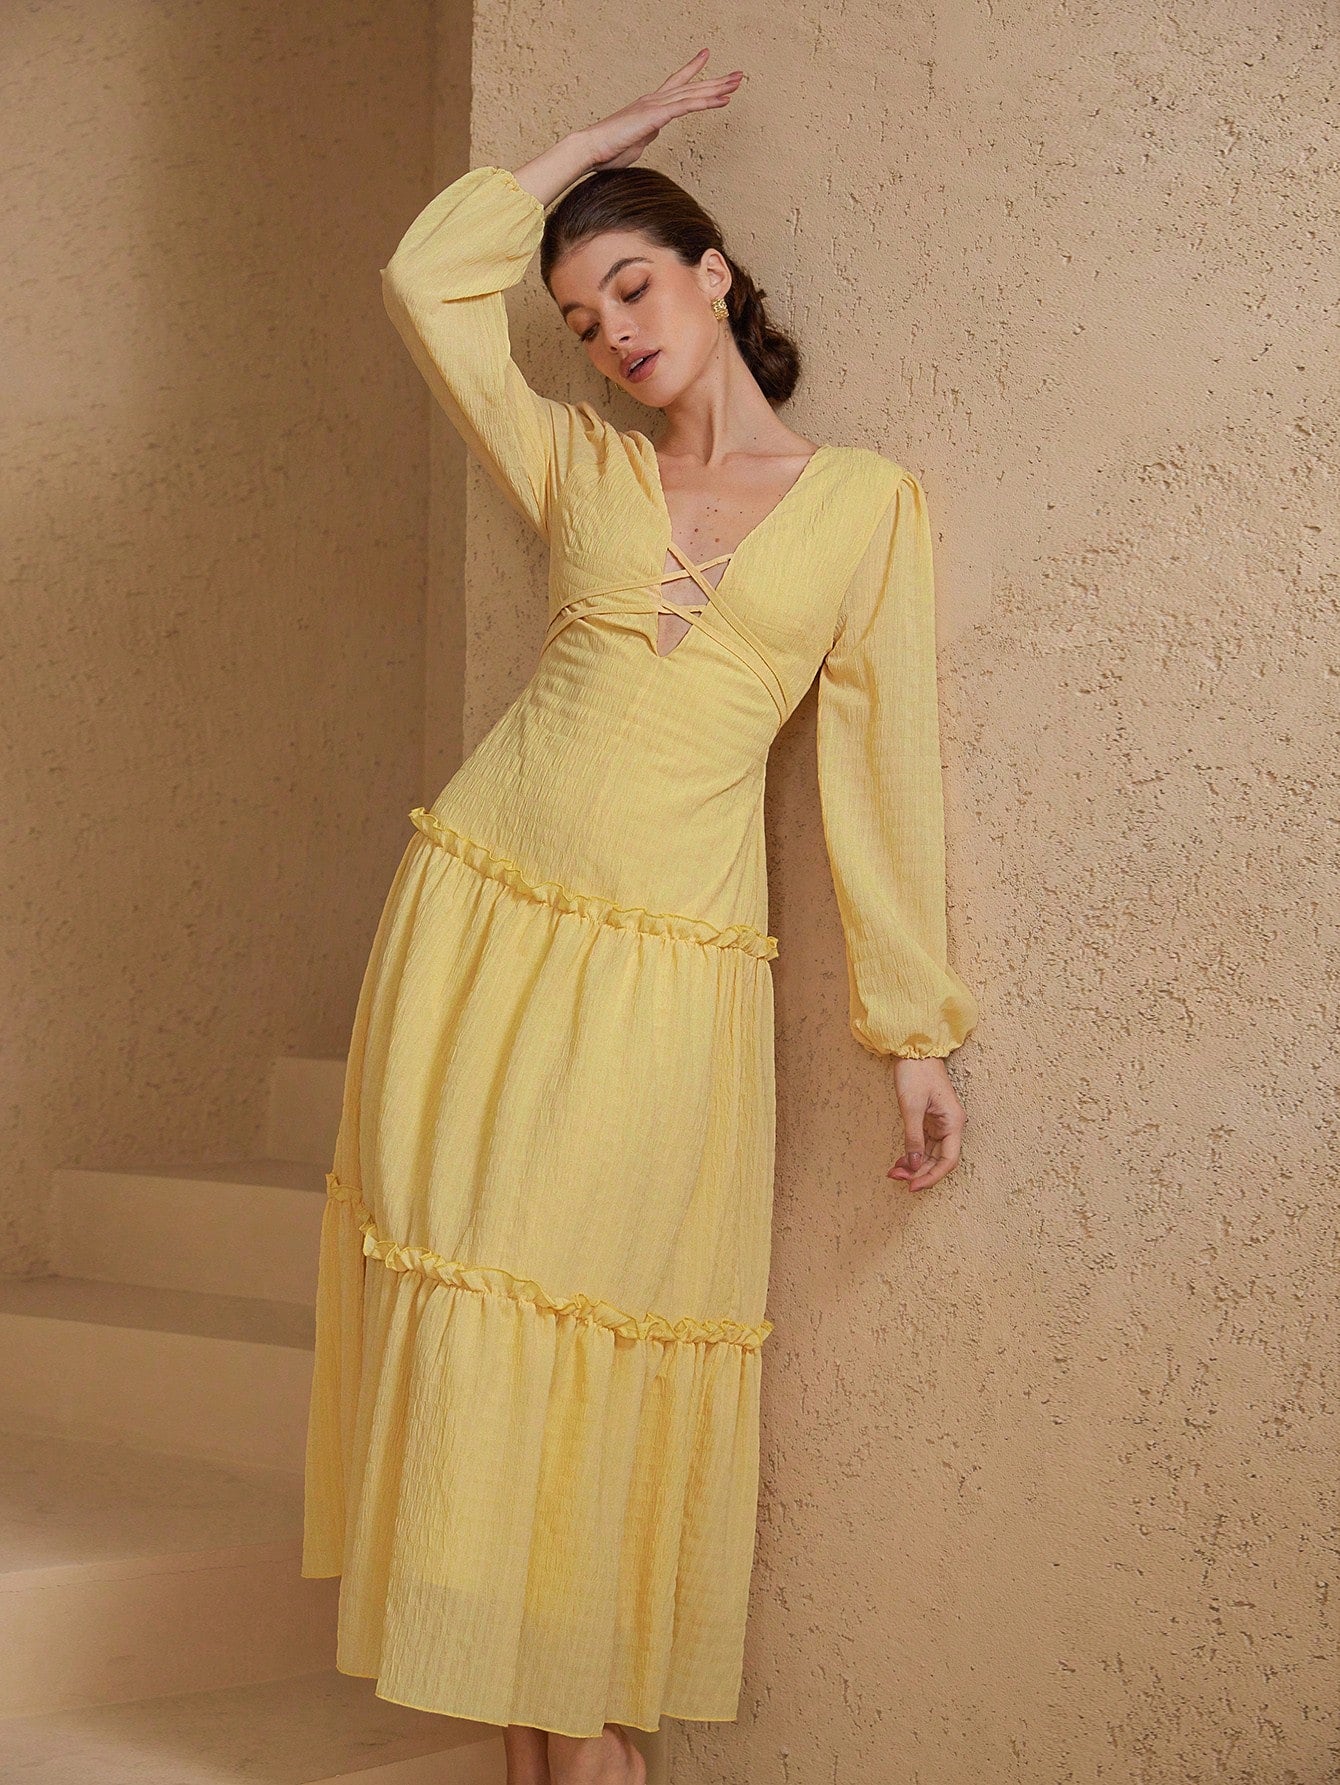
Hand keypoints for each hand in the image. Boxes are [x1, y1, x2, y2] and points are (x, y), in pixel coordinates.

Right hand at [579, 50, 743, 170]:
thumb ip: (648, 134)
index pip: (676, 83)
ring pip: (692, 93)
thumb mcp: (636, 142)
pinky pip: (687, 107)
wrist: (591, 149)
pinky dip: (706, 102)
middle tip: (737, 74)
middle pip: (691, 87)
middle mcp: (654, 100)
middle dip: (716, 80)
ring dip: (718, 88)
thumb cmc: (608, 151)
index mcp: (650, 106)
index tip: (706, 57)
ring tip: (737, 82)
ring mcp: (655, 106)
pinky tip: (722, 99)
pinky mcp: (655, 116)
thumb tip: (653, 133)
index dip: (693, 70)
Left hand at [886, 1057, 966, 1192]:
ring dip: (915, 1165)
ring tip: (895, 1172)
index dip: (931, 1177)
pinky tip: (900, 1161)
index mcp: (953, 1123)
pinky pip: (925, 1144)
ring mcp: (941, 1123)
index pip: (948, 1161)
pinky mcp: (930, 1120)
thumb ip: (914, 1138)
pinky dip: (913, 1154)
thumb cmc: (916, 1073)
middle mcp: (950, 1125)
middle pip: (939, 1160)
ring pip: (931, 1154)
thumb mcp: (912, 1107)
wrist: (914, 1049)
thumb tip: (914, 1165)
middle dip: (919, 1172)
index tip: (913, 1186)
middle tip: (897, 1178)